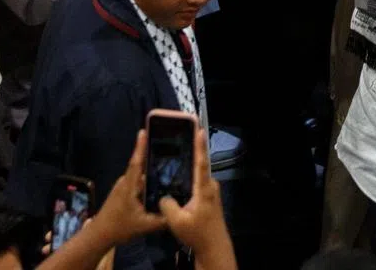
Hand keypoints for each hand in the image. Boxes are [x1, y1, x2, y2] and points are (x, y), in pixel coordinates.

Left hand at [92, 130, 167, 245]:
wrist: (98, 236)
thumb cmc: (119, 227)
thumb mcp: (144, 226)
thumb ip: (162, 220)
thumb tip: (178, 212)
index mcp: (129, 186)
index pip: (136, 162)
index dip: (140, 147)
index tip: (143, 131)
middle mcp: (125, 183)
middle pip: (140, 166)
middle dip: (153, 156)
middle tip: (170, 149)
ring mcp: (122, 188)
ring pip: (139, 176)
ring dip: (151, 171)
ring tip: (169, 167)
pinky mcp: (122, 193)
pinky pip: (137, 183)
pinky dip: (147, 181)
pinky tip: (157, 186)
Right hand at [158, 126, 232, 258]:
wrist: (213, 246)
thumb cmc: (198, 233)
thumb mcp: (177, 222)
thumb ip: (167, 206)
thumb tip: (162, 196)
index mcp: (204, 188)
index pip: (202, 163)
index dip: (200, 146)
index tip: (199, 129)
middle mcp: (209, 186)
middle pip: (199, 165)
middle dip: (190, 150)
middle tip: (179, 135)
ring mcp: (210, 191)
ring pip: (196, 175)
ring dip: (187, 165)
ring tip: (174, 153)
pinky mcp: (207, 197)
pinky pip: (196, 182)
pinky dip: (187, 177)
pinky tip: (176, 178)